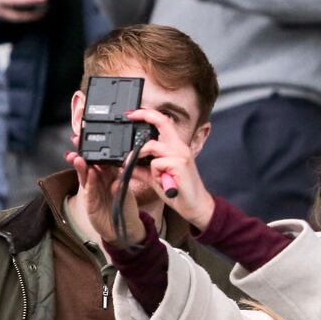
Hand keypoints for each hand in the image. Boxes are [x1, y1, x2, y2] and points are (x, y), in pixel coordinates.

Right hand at [66, 152, 145, 247]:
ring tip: (78, 157)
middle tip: (77, 144)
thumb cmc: (126, 208)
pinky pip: (90, 191)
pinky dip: (90, 183)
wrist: (125, 228)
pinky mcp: (91, 203)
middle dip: (83, 154)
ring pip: (86, 176)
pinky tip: (89, 174)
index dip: (96, 150)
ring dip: (82, 167)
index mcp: (109, 176)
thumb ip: (121, 181)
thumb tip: (118, 172)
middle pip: (90, 166)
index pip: (101, 161)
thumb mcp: (126, 191)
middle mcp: (99, 182)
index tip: (92, 140)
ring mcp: (93, 192)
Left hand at [126, 109, 215, 230]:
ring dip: (142, 158)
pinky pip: (156, 163)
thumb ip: (142, 169)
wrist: (195, 205)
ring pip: (152, 146)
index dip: (147, 114)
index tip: (132, 114)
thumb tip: (125, 165)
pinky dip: (154, 174)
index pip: (163, 123)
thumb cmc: (179, 191)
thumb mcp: (156, 178)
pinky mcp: (180, 165)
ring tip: (150, 174)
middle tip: (128, 117)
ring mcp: (181, 155)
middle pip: (162, 122)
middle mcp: (179, 147)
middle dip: (143, 116)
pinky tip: (164, 181)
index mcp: (175, 147)